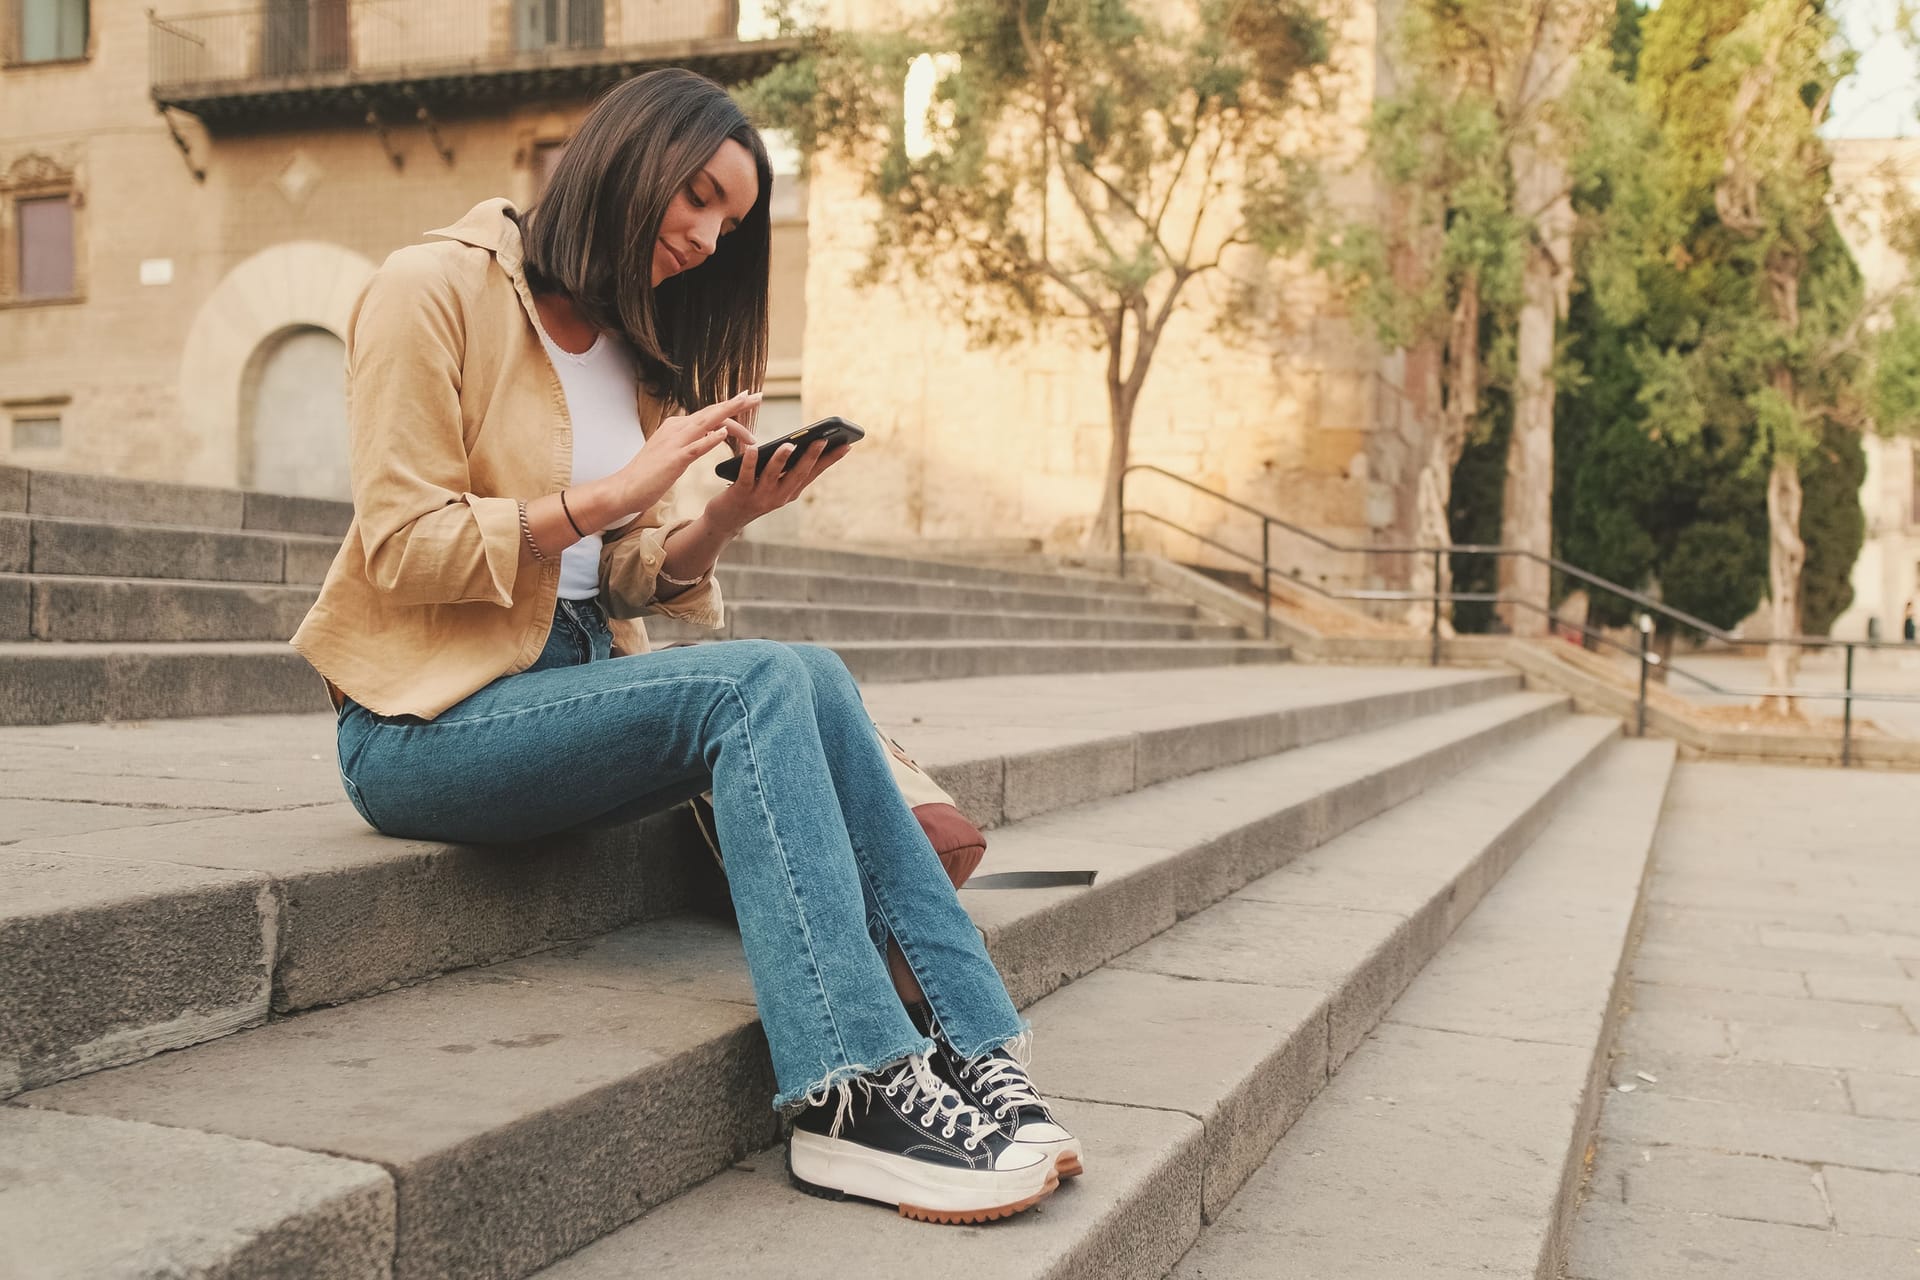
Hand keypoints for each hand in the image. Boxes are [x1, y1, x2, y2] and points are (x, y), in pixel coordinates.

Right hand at [614, 391, 759, 514]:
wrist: (625, 488)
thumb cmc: (650, 473)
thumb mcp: (674, 451)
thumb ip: (691, 441)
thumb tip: (712, 434)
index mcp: (677, 426)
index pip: (709, 413)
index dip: (730, 406)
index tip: (748, 399)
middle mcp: (676, 428)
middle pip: (711, 412)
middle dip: (736, 403)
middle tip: (758, 396)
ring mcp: (674, 442)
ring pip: (706, 422)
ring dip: (728, 412)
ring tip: (747, 404)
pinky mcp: (673, 460)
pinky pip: (694, 447)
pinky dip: (709, 439)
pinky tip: (723, 434)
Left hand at [703, 432, 850, 534]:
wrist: (726, 520)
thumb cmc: (752, 493)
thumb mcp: (774, 483)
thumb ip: (786, 467)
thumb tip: (798, 443)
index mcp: (791, 491)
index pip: (814, 473)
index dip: (830, 460)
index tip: (847, 446)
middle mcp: (780, 496)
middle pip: (798, 474)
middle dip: (811, 457)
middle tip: (822, 439)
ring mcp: (761, 497)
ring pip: (773, 475)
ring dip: (782, 460)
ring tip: (789, 445)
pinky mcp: (740, 494)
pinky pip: (746, 475)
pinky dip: (750, 462)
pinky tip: (753, 448)